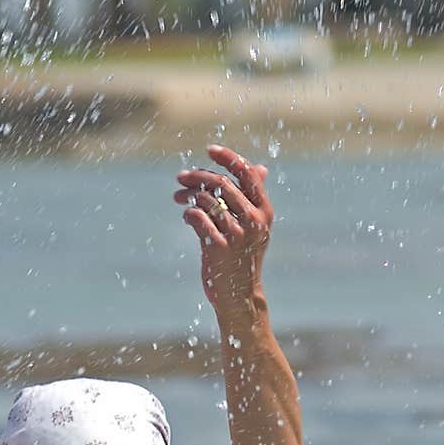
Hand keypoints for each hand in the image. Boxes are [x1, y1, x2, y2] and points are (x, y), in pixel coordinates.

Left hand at [174, 145, 272, 311]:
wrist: (239, 295)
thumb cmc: (244, 257)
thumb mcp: (256, 227)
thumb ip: (254, 198)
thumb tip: (261, 167)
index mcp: (264, 211)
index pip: (247, 173)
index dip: (228, 157)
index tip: (209, 149)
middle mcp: (254, 220)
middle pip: (222, 183)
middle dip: (197, 176)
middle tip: (180, 177)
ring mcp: (237, 234)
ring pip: (207, 200)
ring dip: (189, 195)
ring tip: (179, 198)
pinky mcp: (218, 247)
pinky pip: (197, 218)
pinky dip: (188, 213)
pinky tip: (186, 217)